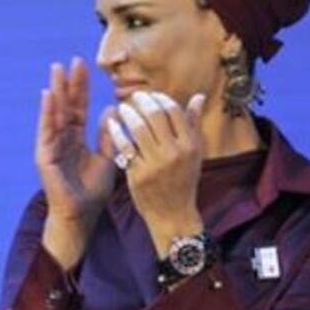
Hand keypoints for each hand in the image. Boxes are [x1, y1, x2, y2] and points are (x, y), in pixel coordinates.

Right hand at [34, 57, 116, 268]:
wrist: (80, 215)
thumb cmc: (92, 191)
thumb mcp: (107, 159)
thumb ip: (108, 136)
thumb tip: (111, 110)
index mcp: (76, 138)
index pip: (79, 108)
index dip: (81, 88)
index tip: (85, 66)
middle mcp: (62, 138)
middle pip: (65, 106)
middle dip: (68, 83)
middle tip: (71, 60)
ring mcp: (51, 146)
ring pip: (54, 113)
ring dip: (55, 91)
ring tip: (56, 70)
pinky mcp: (44, 155)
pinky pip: (45, 130)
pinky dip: (46, 113)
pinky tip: (47, 96)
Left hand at [106, 91, 205, 257]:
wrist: (173, 213)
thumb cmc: (183, 180)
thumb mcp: (194, 153)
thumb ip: (192, 124)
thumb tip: (198, 96)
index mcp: (191, 144)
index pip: (174, 111)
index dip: (159, 98)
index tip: (150, 95)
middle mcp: (175, 152)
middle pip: (155, 116)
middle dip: (142, 102)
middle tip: (134, 97)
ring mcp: (156, 163)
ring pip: (139, 128)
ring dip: (128, 113)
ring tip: (123, 108)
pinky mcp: (138, 173)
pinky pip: (125, 146)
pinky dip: (117, 132)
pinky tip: (112, 123)